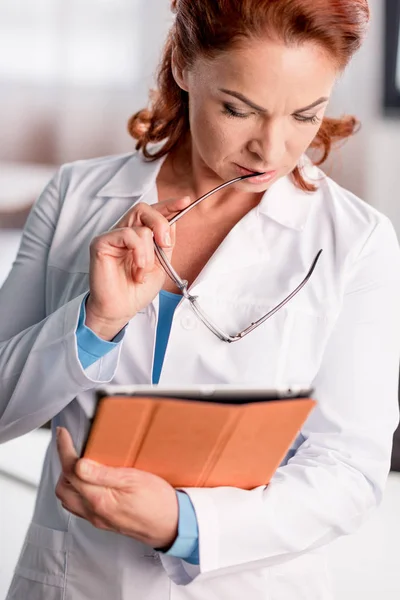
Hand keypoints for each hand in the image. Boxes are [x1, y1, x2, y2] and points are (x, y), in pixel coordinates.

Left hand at [55, 427, 178, 548]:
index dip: (64, 449)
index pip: (71, 471)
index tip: (63, 434)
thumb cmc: (158, 501)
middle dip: (63, 465)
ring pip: (69, 499)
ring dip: (69, 479)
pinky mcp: (104, 521)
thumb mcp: (134, 480)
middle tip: (73, 447)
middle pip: (63, 487)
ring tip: (82, 462)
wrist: (172, 525)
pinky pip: (79, 506)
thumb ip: (103, 474)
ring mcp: (98, 519)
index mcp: (99, 500)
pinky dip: (78, 490)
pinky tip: (91, 480)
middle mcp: (94, 512)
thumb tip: (79, 464)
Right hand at [85, 195, 191, 339]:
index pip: (152, 212)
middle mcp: (124, 232)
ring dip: (149, 252)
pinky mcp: (101, 243)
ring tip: (144, 270)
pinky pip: (127, 234)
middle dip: (161, 223)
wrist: (122, 309)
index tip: (185, 201)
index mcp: (138, 236)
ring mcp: (112, 237)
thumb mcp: (160, 264)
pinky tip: (137, 269)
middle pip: (144, 209)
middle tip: (165, 243)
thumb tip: (173, 222)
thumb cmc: (136, 290)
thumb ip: (165, 243)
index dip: (169, 205)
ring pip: (139, 226)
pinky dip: (139, 252)